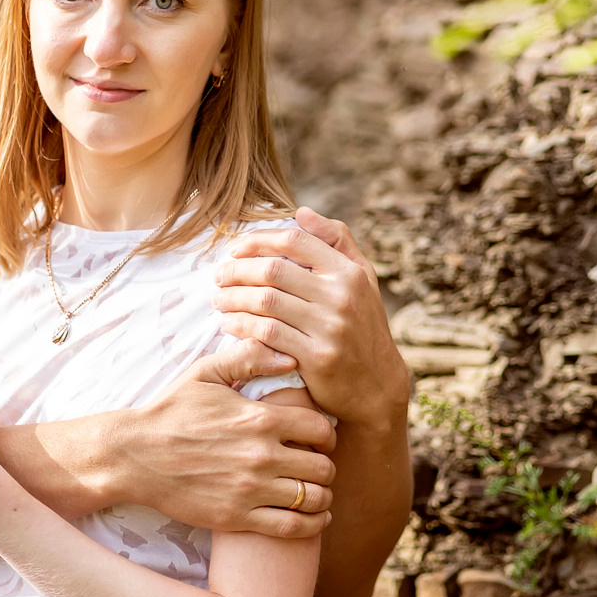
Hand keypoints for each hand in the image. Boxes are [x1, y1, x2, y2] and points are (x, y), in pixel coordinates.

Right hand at [109, 339, 337, 539]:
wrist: (134, 456)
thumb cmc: (171, 412)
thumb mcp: (206, 373)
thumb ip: (249, 358)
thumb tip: (290, 357)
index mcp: (259, 418)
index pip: (321, 427)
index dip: (327, 433)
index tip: (319, 438)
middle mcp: (260, 455)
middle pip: (324, 465)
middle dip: (327, 465)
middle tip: (318, 465)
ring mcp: (250, 489)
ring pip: (314, 498)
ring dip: (323, 495)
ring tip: (317, 492)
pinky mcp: (237, 517)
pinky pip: (293, 527)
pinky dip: (312, 524)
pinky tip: (314, 518)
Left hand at [212, 208, 410, 430]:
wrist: (377, 385)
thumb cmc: (363, 326)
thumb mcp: (362, 279)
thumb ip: (337, 241)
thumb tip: (301, 211)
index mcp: (348, 272)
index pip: (295, 241)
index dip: (258, 240)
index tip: (235, 250)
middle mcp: (341, 296)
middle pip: (273, 270)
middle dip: (237, 271)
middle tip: (219, 276)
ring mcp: (330, 327)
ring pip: (266, 302)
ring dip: (233, 298)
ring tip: (218, 300)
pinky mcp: (317, 357)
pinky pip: (267, 334)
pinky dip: (242, 326)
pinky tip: (229, 324)